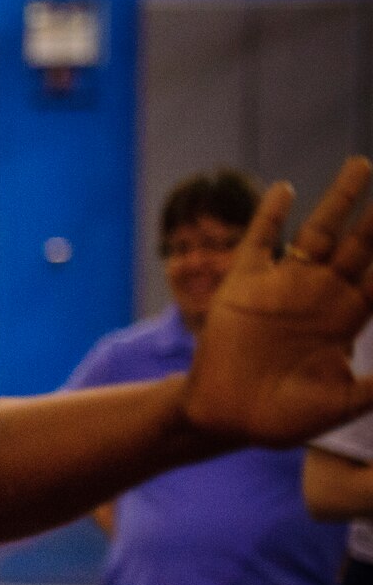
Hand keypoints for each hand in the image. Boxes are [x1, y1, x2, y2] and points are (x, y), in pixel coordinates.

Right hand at [185, 156, 372, 446]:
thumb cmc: (285, 418)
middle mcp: (320, 295)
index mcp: (348, 318)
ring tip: (363, 166)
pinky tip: (286, 189)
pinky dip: (270, 215)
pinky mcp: (243, 285)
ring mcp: (282, 286)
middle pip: (362, 243)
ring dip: (341, 200)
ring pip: (319, 232)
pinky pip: (258, 241)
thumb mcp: (345, 402)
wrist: (225, 419)